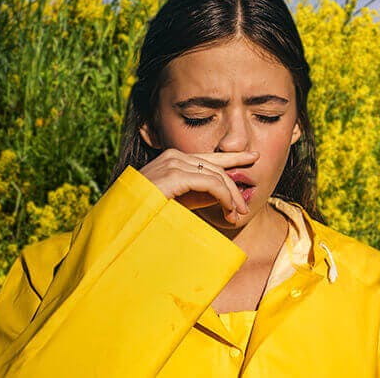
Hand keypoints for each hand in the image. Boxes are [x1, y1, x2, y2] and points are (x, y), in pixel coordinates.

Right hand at [138, 148, 259, 226]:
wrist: (125, 223)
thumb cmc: (151, 214)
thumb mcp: (183, 201)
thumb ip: (202, 193)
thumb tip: (227, 194)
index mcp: (174, 160)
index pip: (210, 157)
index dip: (234, 157)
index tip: (254, 157)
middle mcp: (174, 157)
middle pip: (217, 167)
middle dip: (234, 189)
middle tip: (242, 210)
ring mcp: (172, 164)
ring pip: (216, 176)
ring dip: (230, 197)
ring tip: (235, 216)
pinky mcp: (173, 175)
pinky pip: (210, 183)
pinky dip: (223, 197)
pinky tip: (228, 210)